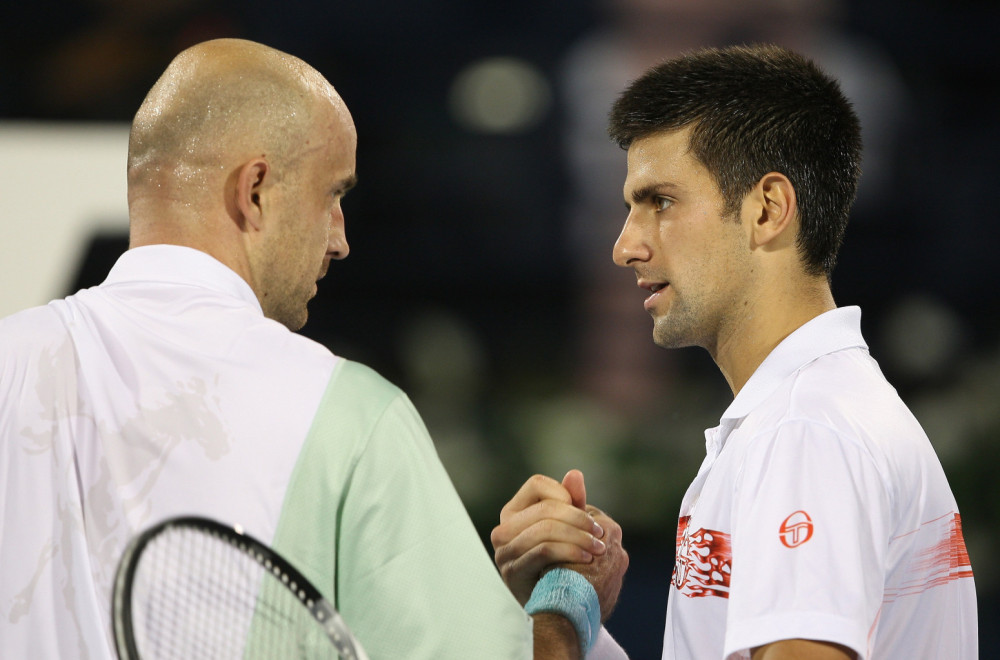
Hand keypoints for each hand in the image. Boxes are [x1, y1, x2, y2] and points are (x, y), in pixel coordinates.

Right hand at [491, 470, 627, 618]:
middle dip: (579, 518)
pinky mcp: (512, 571)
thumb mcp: (568, 531)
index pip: (537, 485)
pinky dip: (569, 550)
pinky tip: (587, 558)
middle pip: (544, 508)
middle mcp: (503, 529)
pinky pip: (543, 550)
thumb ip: (571, 503)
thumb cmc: (561, 565)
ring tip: (598, 548)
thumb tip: (575, 474)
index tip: (583, 510)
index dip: (563, 493)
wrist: (556, 610)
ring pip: (545, 528)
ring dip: (578, 536)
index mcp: (514, 512)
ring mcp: (504, 551)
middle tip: (601, 532)